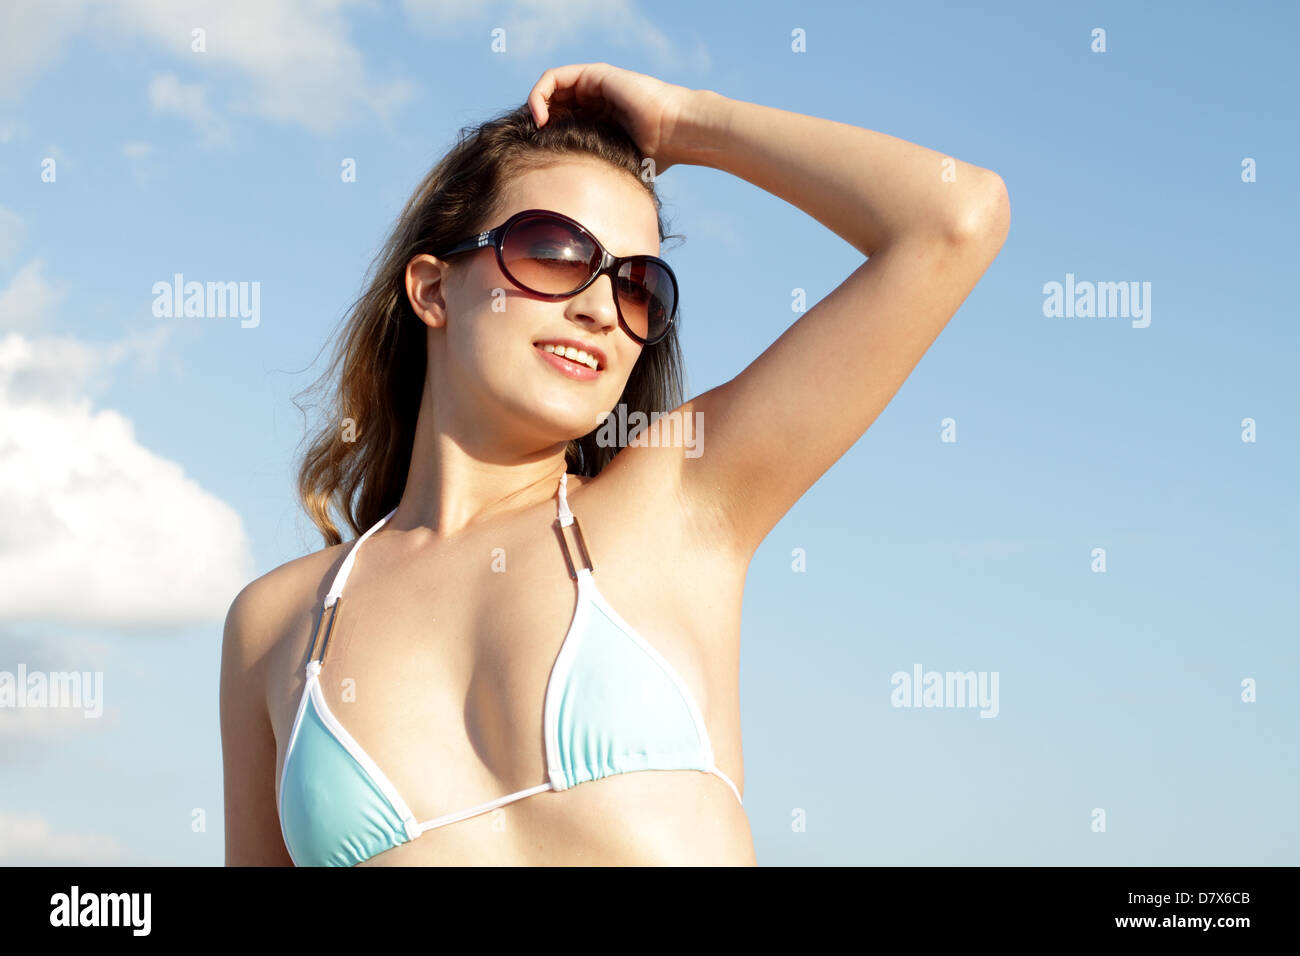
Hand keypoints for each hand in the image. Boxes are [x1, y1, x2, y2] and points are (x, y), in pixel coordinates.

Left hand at [526, 62, 696, 173]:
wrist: (676, 134)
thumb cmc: (659, 155)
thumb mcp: (621, 166)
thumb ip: (603, 174)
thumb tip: (585, 205)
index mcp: (601, 118)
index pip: (562, 120)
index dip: (545, 134)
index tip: (538, 154)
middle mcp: (596, 99)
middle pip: (553, 104)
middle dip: (536, 121)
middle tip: (530, 141)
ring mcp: (594, 85)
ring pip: (550, 89)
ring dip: (534, 107)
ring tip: (534, 129)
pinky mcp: (594, 75)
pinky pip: (554, 77)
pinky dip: (540, 94)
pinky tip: (540, 117)